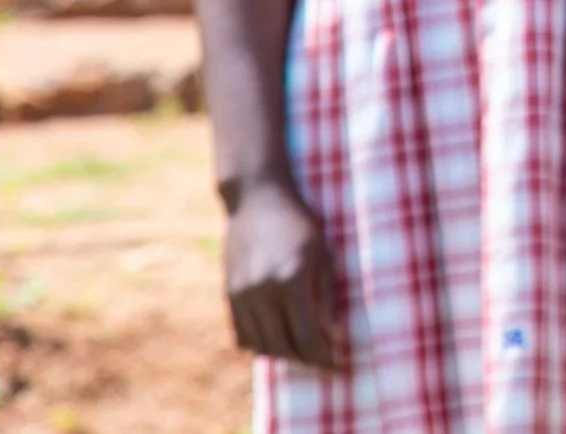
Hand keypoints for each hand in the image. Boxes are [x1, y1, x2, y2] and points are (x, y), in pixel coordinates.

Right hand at [224, 180, 341, 370]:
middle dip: (305, 360)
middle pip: (283, 346)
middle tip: (322, 362)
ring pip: (260, 345)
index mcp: (291, 280)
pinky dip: (260, 344)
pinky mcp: (229, 293)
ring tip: (303, 351)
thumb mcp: (324, 254)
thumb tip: (334, 335)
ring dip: (283, 354)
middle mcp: (262, 291)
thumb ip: (327, 296)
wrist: (257, 198)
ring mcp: (241, 294)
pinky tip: (277, 339)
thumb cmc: (300, 222)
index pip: (308, 336)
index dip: (324, 357)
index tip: (336, 366)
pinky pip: (242, 334)